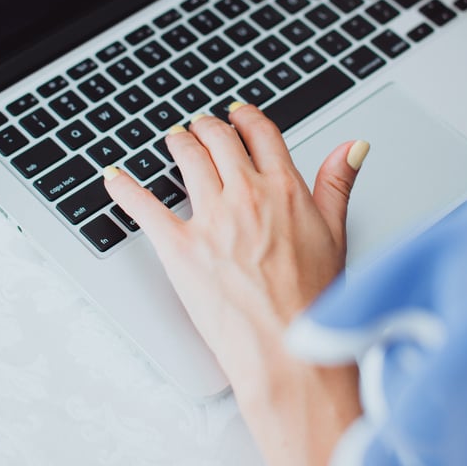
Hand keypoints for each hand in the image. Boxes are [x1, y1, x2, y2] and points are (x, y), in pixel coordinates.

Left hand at [103, 105, 367, 465]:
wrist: (289, 351)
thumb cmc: (314, 305)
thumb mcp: (337, 235)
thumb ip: (337, 184)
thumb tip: (352, 147)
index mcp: (285, 190)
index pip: (261, 133)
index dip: (246, 117)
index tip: (237, 114)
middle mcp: (246, 195)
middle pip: (218, 139)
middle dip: (207, 127)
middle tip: (200, 126)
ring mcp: (211, 219)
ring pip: (187, 158)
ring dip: (178, 143)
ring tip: (173, 140)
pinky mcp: (179, 247)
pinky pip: (144, 205)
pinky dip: (125, 187)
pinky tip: (114, 177)